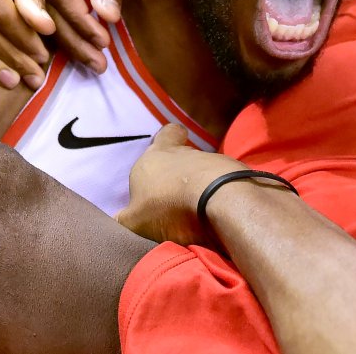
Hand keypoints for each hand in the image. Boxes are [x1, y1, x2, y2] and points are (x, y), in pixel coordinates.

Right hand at [38, 0, 143, 71]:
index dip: (78, 18)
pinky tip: (89, 50)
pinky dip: (75, 28)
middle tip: (99, 64)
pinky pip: (61, 6)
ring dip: (74, 39)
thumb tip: (106, 19)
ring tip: (97, 65)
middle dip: (74, 37)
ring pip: (52, 11)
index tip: (102, 40)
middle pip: (49, 6)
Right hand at [116, 124, 248, 245]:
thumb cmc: (169, 205)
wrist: (221, 201)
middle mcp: (186, 153)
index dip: (167, 140)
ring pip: (205, 171)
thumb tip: (118, 220)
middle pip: (185, 156)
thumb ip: (125, 218)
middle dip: (181, 173)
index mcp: (156, 155)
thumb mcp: (134, 221)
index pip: (166, 134)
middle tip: (175, 194)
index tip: (168, 150)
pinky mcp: (237, 178)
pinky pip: (225, 186)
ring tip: (196, 212)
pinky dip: (220, 197)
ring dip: (202, 187)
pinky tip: (216, 216)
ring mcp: (215, 163)